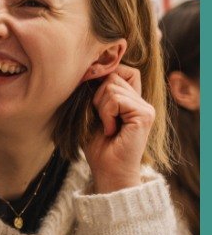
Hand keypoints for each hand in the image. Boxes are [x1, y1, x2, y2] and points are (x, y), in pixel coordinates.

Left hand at [82, 64, 154, 193]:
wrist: (107, 170)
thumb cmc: (96, 142)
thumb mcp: (91, 108)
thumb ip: (95, 87)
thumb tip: (89, 64)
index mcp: (131, 98)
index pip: (120, 68)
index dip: (103, 75)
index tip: (92, 93)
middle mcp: (141, 101)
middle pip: (113, 74)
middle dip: (97, 94)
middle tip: (102, 118)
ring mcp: (146, 108)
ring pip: (112, 85)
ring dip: (101, 106)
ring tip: (107, 125)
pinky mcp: (145, 115)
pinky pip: (116, 99)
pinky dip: (106, 113)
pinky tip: (111, 130)